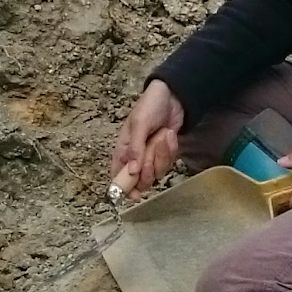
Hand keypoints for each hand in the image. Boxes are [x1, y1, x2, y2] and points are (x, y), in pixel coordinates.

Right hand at [111, 79, 183, 196]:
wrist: (173, 97)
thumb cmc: (150, 106)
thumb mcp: (140, 124)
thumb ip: (135, 149)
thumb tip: (131, 171)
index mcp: (122, 149)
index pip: (118, 175)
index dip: (124, 188)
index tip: (135, 195)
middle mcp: (135, 156)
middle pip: (140, 179)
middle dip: (150, 167)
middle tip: (153, 149)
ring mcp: (151, 156)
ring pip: (157, 172)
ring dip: (162, 155)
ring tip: (163, 135)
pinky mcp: (164, 154)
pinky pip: (168, 163)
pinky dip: (171, 150)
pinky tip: (169, 135)